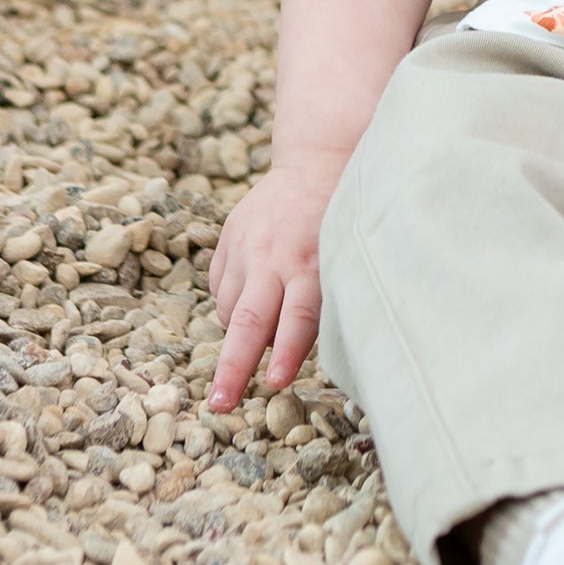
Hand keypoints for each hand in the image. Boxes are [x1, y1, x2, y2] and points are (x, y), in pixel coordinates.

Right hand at [207, 151, 346, 414]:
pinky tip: (253, 293)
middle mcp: (274, 256)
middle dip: (233, 368)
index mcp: (311, 263)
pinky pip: (220, 288)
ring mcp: (246, 246)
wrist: (317, 160)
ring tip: (259, 332)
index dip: (288, 353)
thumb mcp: (343, 257)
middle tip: (220, 404)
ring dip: (241, 333)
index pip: (299, 317)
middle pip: (251, 321)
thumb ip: (323, 302)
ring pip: (231, 310)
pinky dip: (232, 304)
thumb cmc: (341, 220)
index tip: (276, 382)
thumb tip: (297, 355)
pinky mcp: (228, 237)